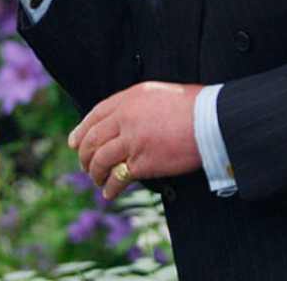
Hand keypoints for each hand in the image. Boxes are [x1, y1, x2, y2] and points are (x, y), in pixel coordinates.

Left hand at [69, 81, 204, 199]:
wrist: (212, 119)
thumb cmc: (194, 106)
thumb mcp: (159, 94)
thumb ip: (138, 105)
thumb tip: (127, 120)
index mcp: (129, 98)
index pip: (96, 114)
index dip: (81, 130)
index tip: (74, 142)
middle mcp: (125, 118)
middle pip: (92, 138)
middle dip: (84, 155)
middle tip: (84, 165)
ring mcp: (132, 140)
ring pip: (100, 159)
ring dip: (94, 173)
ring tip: (97, 181)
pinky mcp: (142, 162)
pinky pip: (118, 177)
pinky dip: (110, 187)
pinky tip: (109, 193)